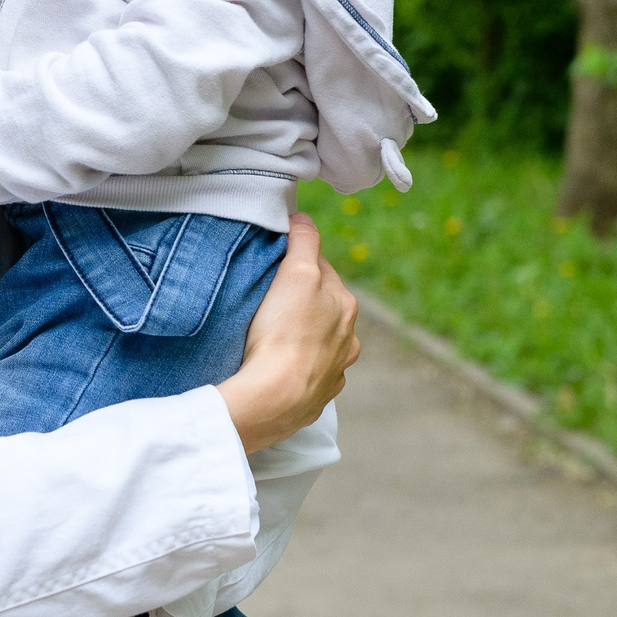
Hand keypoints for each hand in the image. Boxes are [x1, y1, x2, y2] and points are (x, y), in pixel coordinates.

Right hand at [217, 214, 359, 454]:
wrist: (273, 398)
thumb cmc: (284, 333)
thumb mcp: (296, 273)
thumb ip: (304, 241)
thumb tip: (303, 218)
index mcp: (345, 306)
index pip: (322, 269)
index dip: (298, 262)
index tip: (275, 265)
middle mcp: (348, 339)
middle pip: (322, 307)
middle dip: (301, 301)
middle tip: (268, 299)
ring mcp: (334, 371)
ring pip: (320, 343)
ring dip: (302, 336)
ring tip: (272, 335)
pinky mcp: (316, 398)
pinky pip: (308, 374)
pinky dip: (297, 367)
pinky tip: (278, 366)